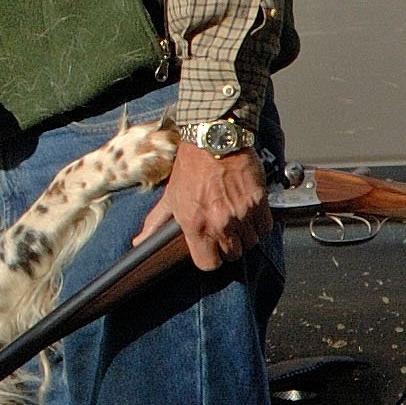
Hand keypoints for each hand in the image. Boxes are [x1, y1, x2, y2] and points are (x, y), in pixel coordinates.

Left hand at [163, 140, 268, 271]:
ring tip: (236, 220)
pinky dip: (259, 224)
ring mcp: (241, 214)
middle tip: (224, 231)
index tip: (210, 251)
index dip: (210, 259)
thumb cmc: (191, 168)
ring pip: (251, 242)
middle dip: (228, 246)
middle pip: (233, 254)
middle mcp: (220, 223)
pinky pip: (265, 227)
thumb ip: (155, 223)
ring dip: (245, 235)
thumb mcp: (170, 197)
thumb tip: (140, 242)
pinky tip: (249, 213)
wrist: (213, 140)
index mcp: (195, 225)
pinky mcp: (259, 203)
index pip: (208, 264)